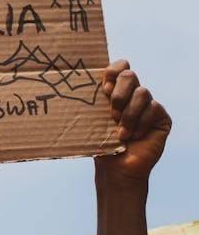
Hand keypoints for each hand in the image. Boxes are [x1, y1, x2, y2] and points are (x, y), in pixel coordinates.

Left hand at [95, 59, 171, 180]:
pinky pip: (154, 108)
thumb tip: (73, 81)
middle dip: (119, 92)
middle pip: (129, 75)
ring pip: (142, 92)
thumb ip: (92, 99)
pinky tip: (133, 136)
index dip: (112, 71)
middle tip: (111, 112)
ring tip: (120, 131)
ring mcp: (148, 104)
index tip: (104, 89)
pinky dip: (141, 123)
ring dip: (129, 113)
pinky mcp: (161, 117)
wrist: (116, 167)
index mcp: (115, 90)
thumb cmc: (101, 142)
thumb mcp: (92, 118)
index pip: (119, 66)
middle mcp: (132, 94)